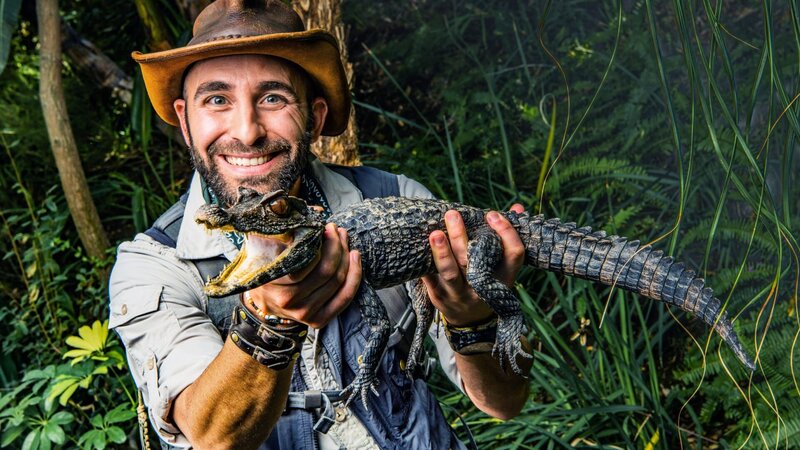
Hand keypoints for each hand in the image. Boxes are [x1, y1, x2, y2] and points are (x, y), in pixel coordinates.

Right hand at [245, 223, 361, 327]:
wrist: (262, 298)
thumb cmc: (265, 264)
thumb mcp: (264, 241)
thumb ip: (284, 223)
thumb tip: (314, 209)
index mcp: (276, 282)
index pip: (312, 261)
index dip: (327, 242)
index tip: (326, 226)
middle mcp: (290, 302)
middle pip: (329, 271)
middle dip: (339, 246)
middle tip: (337, 230)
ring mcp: (305, 314)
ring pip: (339, 283)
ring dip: (348, 258)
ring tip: (345, 240)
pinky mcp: (317, 321)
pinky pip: (344, 299)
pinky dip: (355, 277)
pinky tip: (355, 258)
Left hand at [422, 205, 525, 325]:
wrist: (472, 323)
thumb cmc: (488, 284)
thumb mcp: (502, 268)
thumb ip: (508, 237)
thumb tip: (517, 206)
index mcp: (504, 278)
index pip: (513, 254)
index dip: (506, 233)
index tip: (493, 214)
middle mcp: (483, 288)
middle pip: (474, 261)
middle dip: (461, 236)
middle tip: (453, 214)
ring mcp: (461, 295)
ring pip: (451, 273)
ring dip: (442, 253)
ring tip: (435, 234)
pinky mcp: (441, 297)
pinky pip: (431, 281)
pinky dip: (425, 265)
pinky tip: (419, 249)